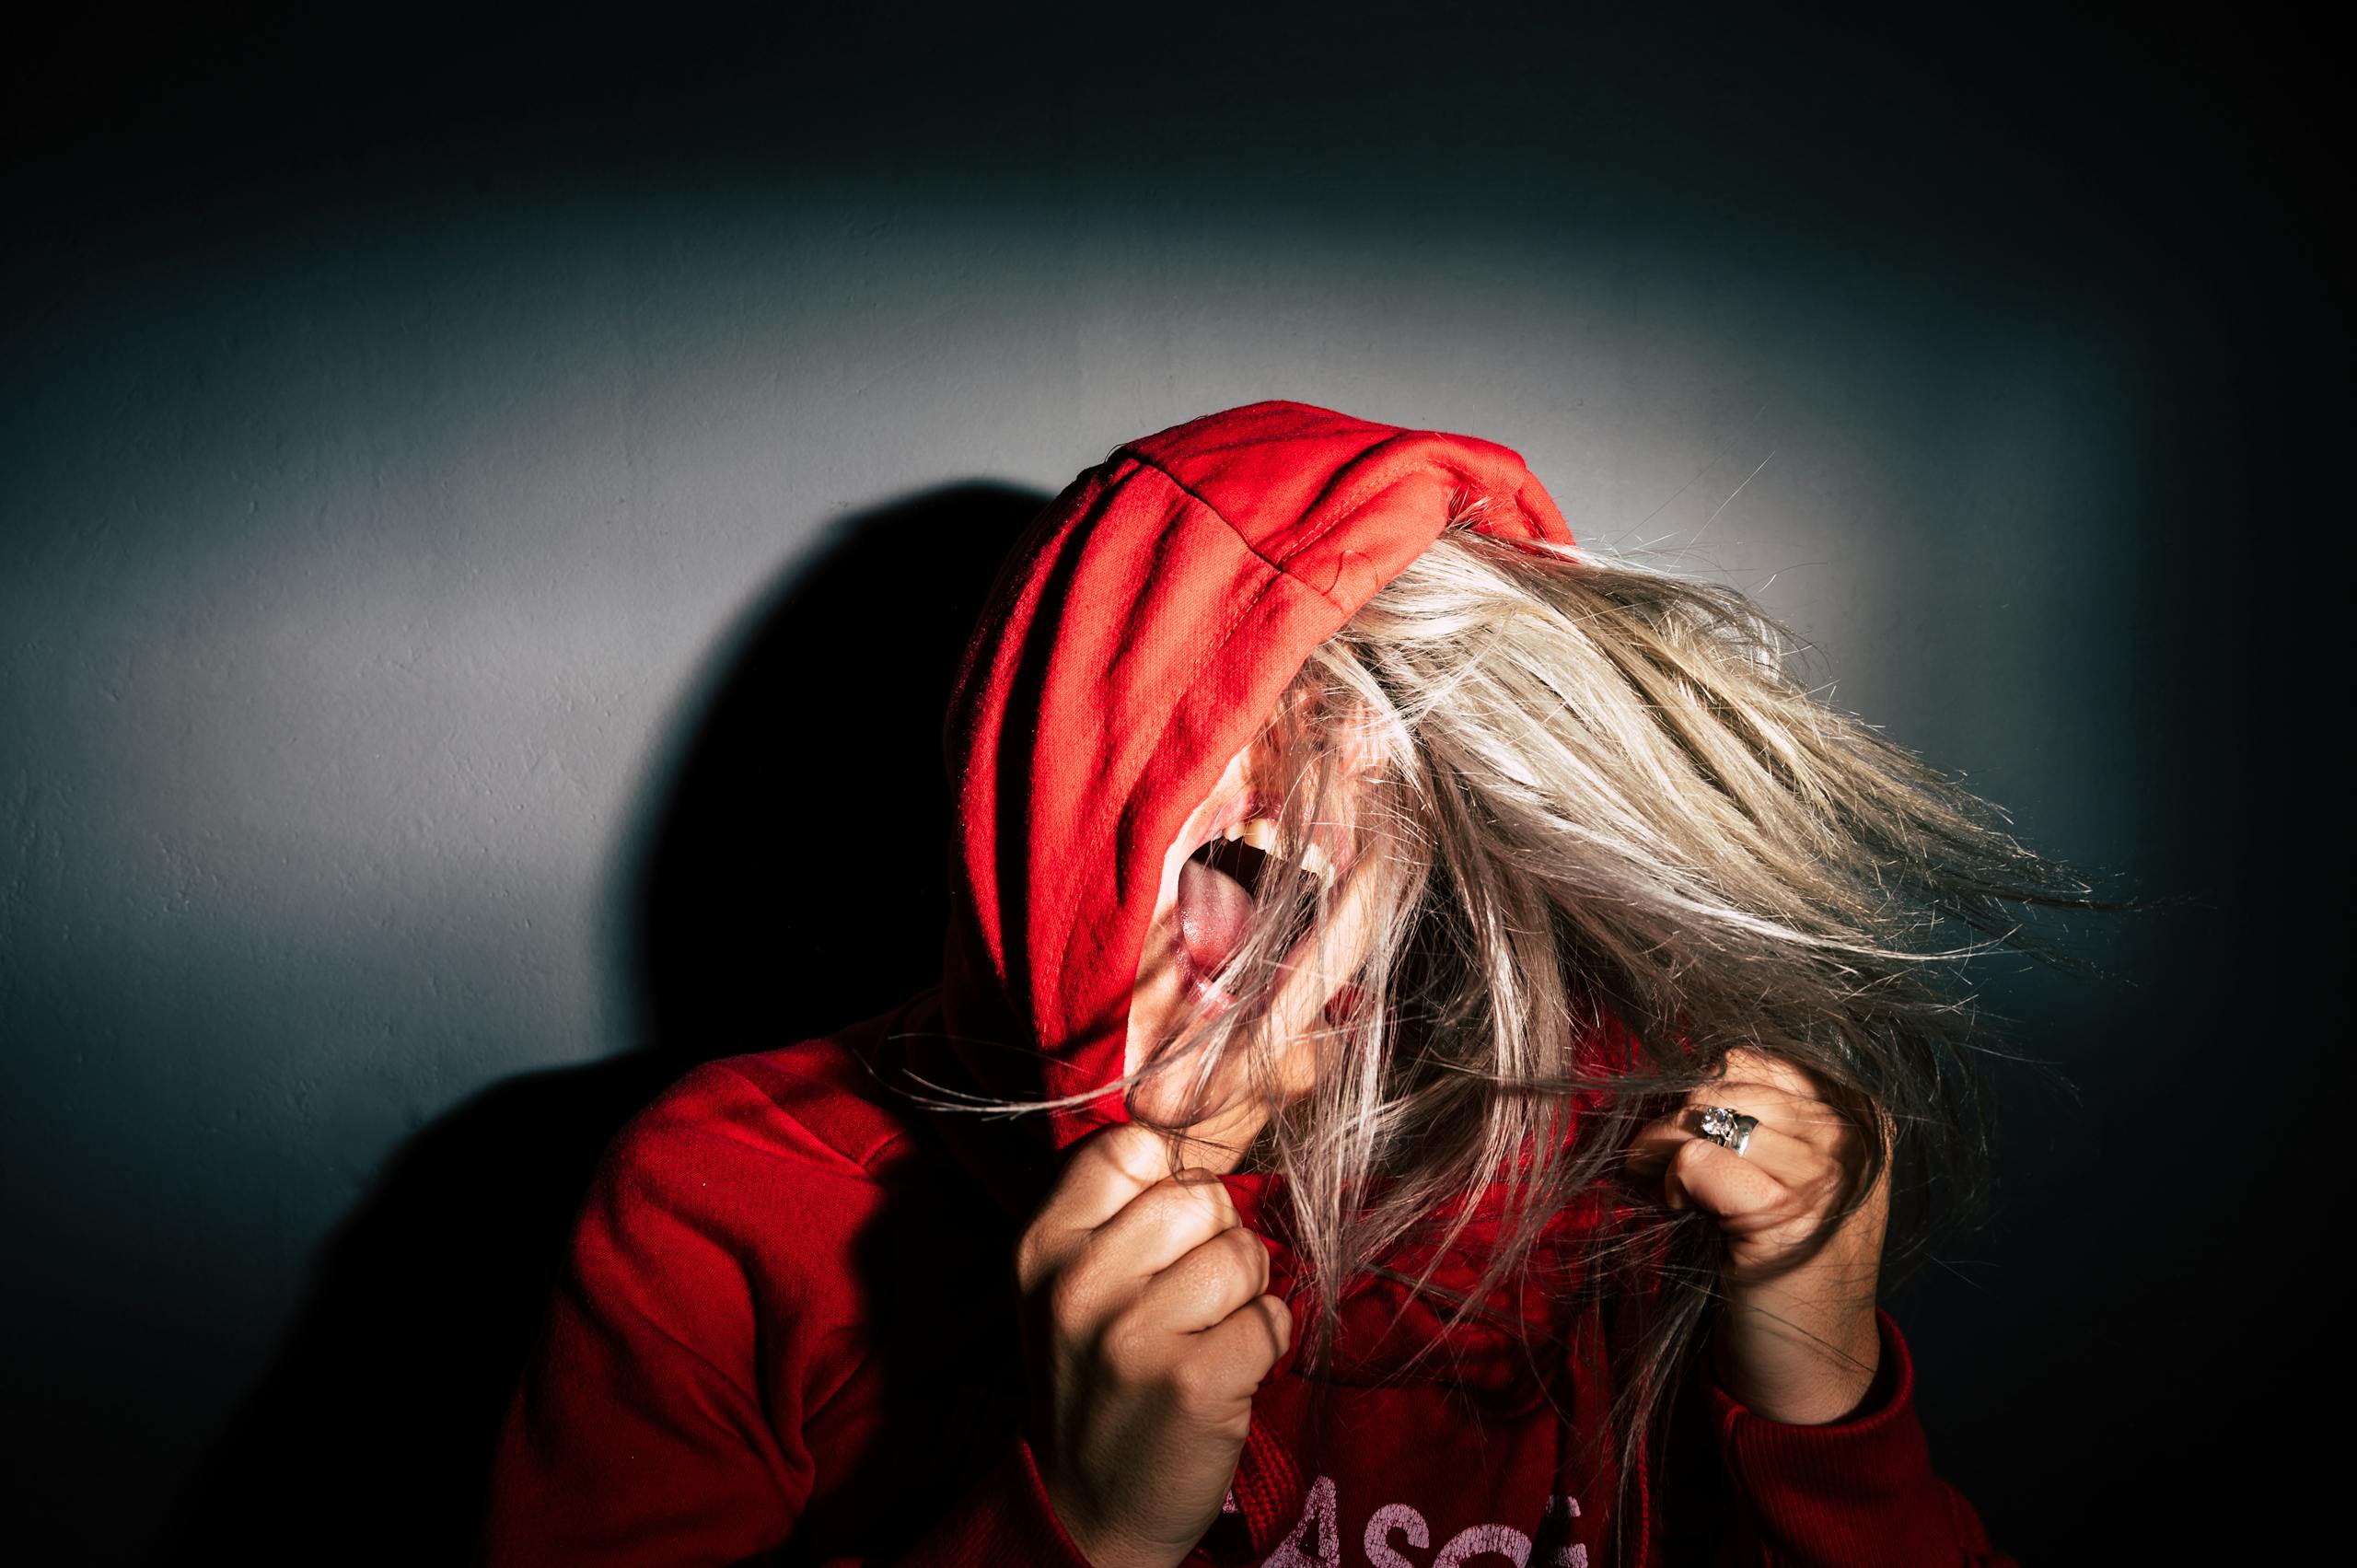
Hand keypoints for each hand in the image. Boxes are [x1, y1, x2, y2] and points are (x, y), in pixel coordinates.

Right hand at [1015, 1122, 1292, 1567]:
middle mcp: (1080, 1281)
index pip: (1133, 1145)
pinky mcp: (1195, 1383)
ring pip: (1246, 1253)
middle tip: (1187, 1300)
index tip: (1162, 1233)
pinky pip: (1274, 1317)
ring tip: (1203, 1337)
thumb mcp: (1068, 1284)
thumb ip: (1116, 1208)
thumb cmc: (1095, 1376)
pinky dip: (1266, 1343)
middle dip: (1216, 1241)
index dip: (1170, 1181)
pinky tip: (1225, 1373)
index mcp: (1043, 1243)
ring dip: (1245, 1296)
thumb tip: (1198, 1132)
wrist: (1089, 1509)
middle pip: (1203, 1194)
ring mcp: (1134, 1334)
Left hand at [1628, 1049, 1888, 1424]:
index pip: (1752, 1059)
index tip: (1680, 1132)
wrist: (1810, 1364)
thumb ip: (1761, 1116)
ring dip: (1663, 1148)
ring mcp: (1824, 1172)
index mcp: (1860, 1114)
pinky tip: (1682, 1212)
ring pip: (1702, 1113)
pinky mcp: (1785, 1211)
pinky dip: (1671, 1182)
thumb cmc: (1787, 1262)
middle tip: (1652, 1161)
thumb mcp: (1792, 1172)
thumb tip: (1671, 1072)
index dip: (1700, 1090)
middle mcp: (1851, 1136)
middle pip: (1723, 1080)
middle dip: (1673, 1118)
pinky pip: (1695, 1159)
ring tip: (1666, 1187)